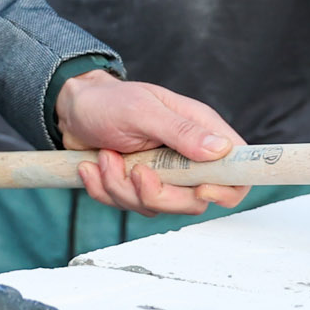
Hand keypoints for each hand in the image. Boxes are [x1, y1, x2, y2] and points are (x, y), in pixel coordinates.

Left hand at [53, 73, 246, 214]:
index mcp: (199, 131)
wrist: (73, 109)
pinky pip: (128, 207)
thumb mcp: (143, 110)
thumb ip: (181, 131)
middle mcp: (186, 156)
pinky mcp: (137, 187)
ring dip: (122, 187)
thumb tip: (220, 149)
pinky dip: (105, 190)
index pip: (236, 170)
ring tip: (106, 156)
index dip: (227, 189)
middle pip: (195, 201)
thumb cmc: (109, 101)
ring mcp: (162, 175)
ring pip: (157, 208)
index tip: (200, 188)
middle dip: (159, 195)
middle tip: (136, 171)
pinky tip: (94, 166)